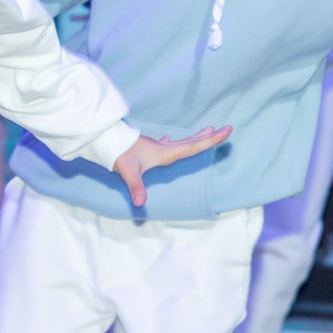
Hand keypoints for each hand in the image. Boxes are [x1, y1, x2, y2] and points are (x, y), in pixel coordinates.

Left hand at [111, 126, 231, 206]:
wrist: (106, 141)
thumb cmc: (119, 155)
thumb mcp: (128, 172)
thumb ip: (136, 187)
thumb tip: (140, 203)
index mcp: (166, 153)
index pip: (194, 146)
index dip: (211, 140)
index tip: (226, 130)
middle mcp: (164, 148)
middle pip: (192, 141)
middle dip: (209, 137)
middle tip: (226, 128)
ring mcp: (156, 146)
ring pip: (181, 141)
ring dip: (195, 137)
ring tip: (207, 130)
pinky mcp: (147, 147)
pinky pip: (165, 143)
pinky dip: (171, 141)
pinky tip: (168, 138)